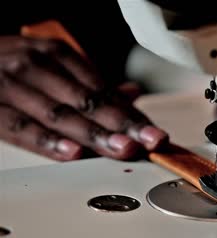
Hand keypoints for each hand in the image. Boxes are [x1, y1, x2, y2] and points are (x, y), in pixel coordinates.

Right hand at [0, 36, 167, 160]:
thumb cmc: (13, 66)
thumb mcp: (51, 66)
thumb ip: (90, 85)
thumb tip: (132, 94)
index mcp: (57, 56)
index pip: (102, 90)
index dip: (130, 114)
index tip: (153, 133)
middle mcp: (37, 67)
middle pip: (87, 102)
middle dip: (122, 125)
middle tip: (149, 141)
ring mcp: (12, 87)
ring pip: (61, 115)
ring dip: (95, 135)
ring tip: (122, 148)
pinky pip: (21, 127)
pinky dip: (48, 141)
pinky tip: (73, 152)